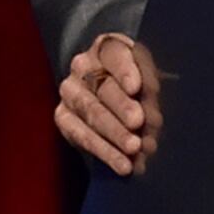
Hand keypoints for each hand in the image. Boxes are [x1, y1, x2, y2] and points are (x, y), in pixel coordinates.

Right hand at [54, 31, 161, 175]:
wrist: (114, 100)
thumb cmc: (139, 87)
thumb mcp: (150, 80)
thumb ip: (151, 93)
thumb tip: (150, 120)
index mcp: (108, 48)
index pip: (115, 55)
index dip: (125, 70)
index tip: (135, 88)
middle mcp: (83, 66)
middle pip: (103, 86)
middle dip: (122, 107)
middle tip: (138, 123)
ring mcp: (70, 91)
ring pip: (91, 112)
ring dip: (115, 134)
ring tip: (134, 150)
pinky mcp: (63, 117)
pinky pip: (81, 135)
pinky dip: (105, 152)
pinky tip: (123, 165)